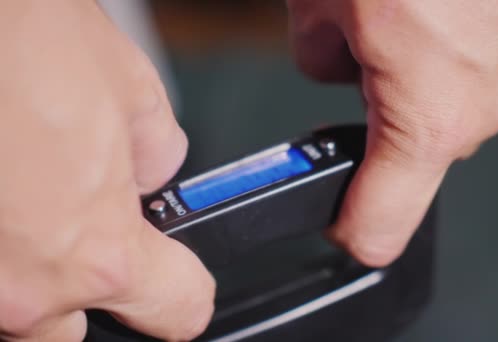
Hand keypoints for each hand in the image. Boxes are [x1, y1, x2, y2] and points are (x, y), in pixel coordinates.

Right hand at [0, 1, 213, 340]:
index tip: (182, 282)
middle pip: (80, 329)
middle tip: (80, 224)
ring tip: (25, 200)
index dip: (186, 291)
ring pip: (14, 314)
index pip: (176, 309)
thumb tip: (150, 176)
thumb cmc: (25, 41)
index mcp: (101, 254)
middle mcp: (24, 289)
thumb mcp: (132, 94)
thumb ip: (157, 155)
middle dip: (90, 285)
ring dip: (28, 270)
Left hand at [287, 0, 497, 265]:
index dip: (355, 227)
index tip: (342, 226)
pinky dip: (456, 43)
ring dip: (421, 73)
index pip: (383, 222)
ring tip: (405, 10)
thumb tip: (336, 62)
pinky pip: (485, 62)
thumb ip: (320, 56)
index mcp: (431, 115)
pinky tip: (440, 0)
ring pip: (453, 101)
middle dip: (382, 112)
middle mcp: (492, 102)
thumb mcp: (318, 3)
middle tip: (363, 52)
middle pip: (419, 150)